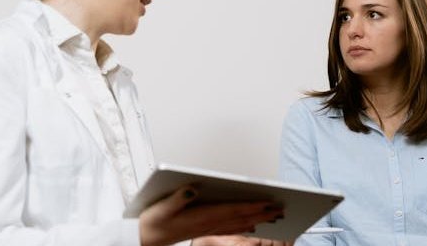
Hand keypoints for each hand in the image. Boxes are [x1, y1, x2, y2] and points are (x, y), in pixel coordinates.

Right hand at [139, 186, 283, 245]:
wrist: (145, 239)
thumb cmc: (153, 222)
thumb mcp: (162, 207)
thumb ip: (178, 197)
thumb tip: (193, 188)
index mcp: (201, 216)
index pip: (233, 210)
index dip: (253, 206)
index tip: (269, 202)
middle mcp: (208, 224)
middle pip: (241, 218)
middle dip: (262, 213)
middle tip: (281, 208)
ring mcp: (208, 228)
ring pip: (238, 224)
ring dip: (257, 219)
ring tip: (274, 215)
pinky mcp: (205, 229)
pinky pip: (231, 228)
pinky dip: (244, 225)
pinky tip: (252, 224)